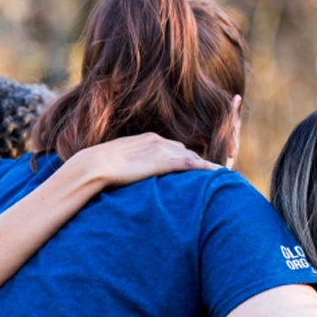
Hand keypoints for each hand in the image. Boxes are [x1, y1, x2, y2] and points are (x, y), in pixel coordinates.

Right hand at [68, 133, 221, 188]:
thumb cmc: (99, 167)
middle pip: (187, 151)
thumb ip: (132, 164)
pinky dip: (207, 169)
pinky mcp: (164, 161)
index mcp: (148, 139)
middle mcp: (159, 141)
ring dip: (206, 167)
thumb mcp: (119, 162)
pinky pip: (193, 164)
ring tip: (221, 178)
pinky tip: (219, 175)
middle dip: (199, 162)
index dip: (185, 158)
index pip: (174, 148)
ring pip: (192, 157)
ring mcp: (163, 149)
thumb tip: (132, 175)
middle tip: (213, 174)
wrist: (94, 165)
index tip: (194, 167)